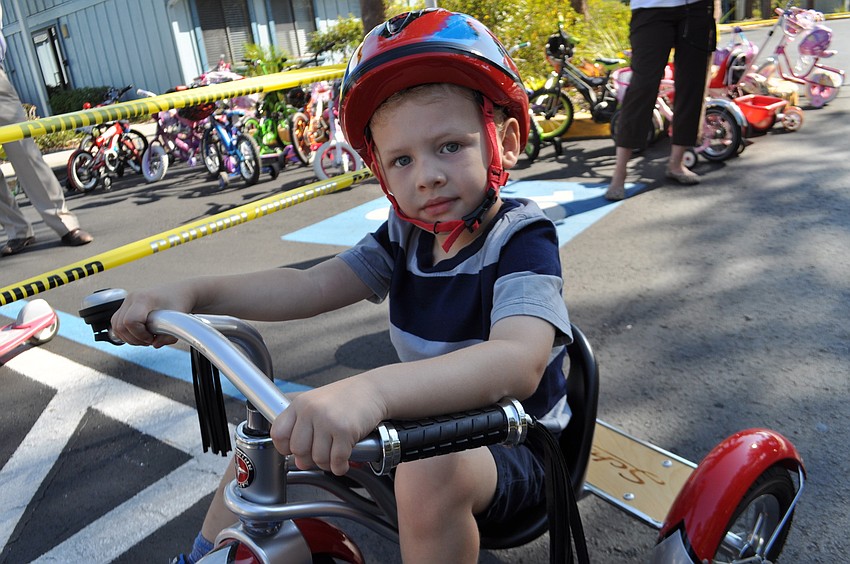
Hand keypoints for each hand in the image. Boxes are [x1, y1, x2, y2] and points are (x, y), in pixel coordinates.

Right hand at [110, 283, 194, 346]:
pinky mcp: (126, 307)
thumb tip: (155, 345)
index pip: (130, 321)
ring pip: (116, 326)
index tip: (152, 337)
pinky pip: (117, 324)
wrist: (179, 292)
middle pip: (120, 326)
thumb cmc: (179, 303)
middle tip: (150, 339)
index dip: (139, 334)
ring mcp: (127, 302)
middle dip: (134, 339)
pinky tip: (141, 333)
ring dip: (129, 337)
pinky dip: (126, 333)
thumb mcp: (179, 321)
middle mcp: (132, 298)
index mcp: (144, 299)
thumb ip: (168, 336)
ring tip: (146, 337)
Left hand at [271, 378, 386, 475]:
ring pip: (318, 458)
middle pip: (298, 450)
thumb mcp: (317, 402)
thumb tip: (298, 460)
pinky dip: (340, 466)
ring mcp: (328, 420)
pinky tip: (343, 462)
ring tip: (334, 456)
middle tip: (319, 456)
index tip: (293, 451)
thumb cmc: (346, 398)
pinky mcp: (345, 430)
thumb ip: (303, 427)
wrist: (373, 390)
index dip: (284, 448)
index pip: (278, 433)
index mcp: (300, 404)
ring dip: (327, 464)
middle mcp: (311, 410)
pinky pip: (337, 460)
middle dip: (309, 459)